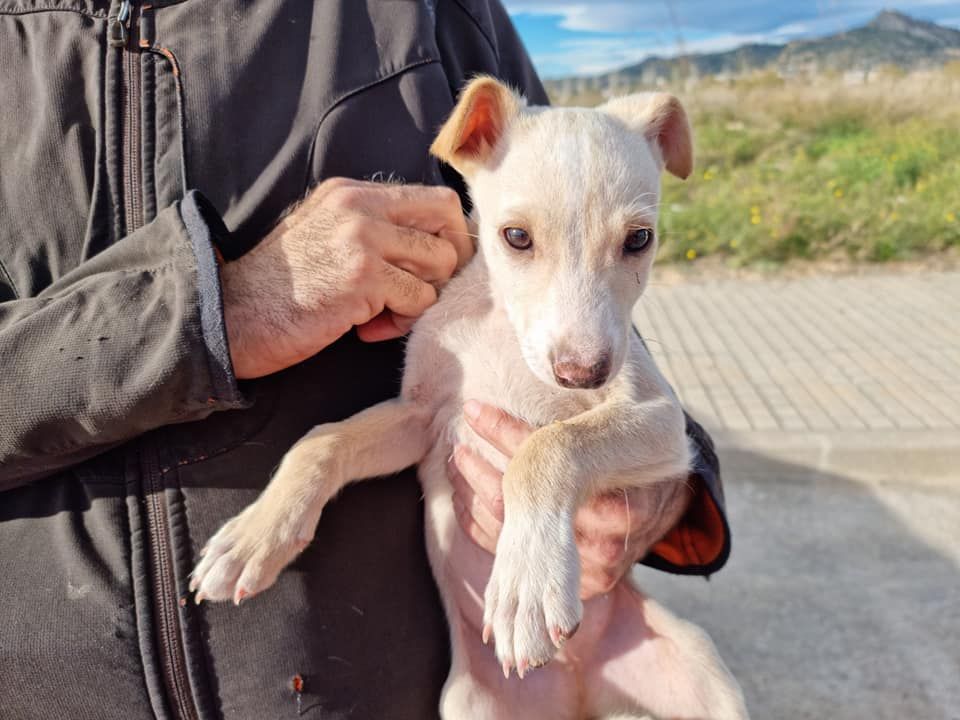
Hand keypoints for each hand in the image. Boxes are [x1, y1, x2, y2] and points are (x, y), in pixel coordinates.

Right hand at [221, 178, 471, 378]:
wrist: (231, 317)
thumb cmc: (280, 290)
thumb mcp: (326, 238)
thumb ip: (373, 231)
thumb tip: (436, 246)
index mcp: (351, 193)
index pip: (434, 198)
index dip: (448, 237)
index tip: (431, 270)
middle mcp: (360, 206)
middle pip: (448, 220)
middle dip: (447, 264)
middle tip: (419, 292)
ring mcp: (362, 237)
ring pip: (440, 263)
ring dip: (421, 299)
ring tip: (383, 314)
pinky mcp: (363, 276)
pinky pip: (419, 299)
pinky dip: (401, 322)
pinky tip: (365, 329)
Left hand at [449, 401, 691, 598]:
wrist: (668, 501)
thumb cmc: (643, 446)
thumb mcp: (633, 414)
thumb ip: (603, 391)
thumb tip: (568, 364)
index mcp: (631, 496)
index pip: (554, 462)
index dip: (508, 433)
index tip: (473, 409)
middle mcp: (611, 538)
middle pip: (529, 504)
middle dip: (484, 469)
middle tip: (454, 438)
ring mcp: (592, 566)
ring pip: (516, 532)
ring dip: (478, 493)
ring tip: (457, 458)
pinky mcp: (576, 582)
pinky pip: (516, 557)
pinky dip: (484, 525)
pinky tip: (466, 494)